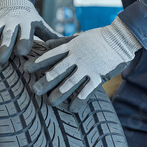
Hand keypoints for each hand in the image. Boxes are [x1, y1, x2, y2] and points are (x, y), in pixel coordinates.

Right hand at [0, 0, 59, 63]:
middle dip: (4, 47)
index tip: (21, 52)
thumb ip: (52, 37)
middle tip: (0, 61)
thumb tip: (71, 46)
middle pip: (8, 36)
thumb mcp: (41, 25)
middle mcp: (12, 23)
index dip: (23, 42)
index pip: (26, 34)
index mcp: (27, 24)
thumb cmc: (31, 19)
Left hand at [24, 17, 141, 107]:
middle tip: (34, 90)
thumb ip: (61, 42)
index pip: (51, 55)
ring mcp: (88, 67)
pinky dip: (79, 100)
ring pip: (70, 83)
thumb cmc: (98, 37)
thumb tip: (45, 44)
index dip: (38, 62)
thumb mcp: (78, 37)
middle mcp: (77, 58)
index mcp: (71, 47)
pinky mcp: (99, 76)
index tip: (26, 68)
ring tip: (50, 102)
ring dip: (59, 93)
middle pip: (58, 71)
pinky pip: (87, 90)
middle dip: (45, 81)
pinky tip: (72, 109)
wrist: (120, 38)